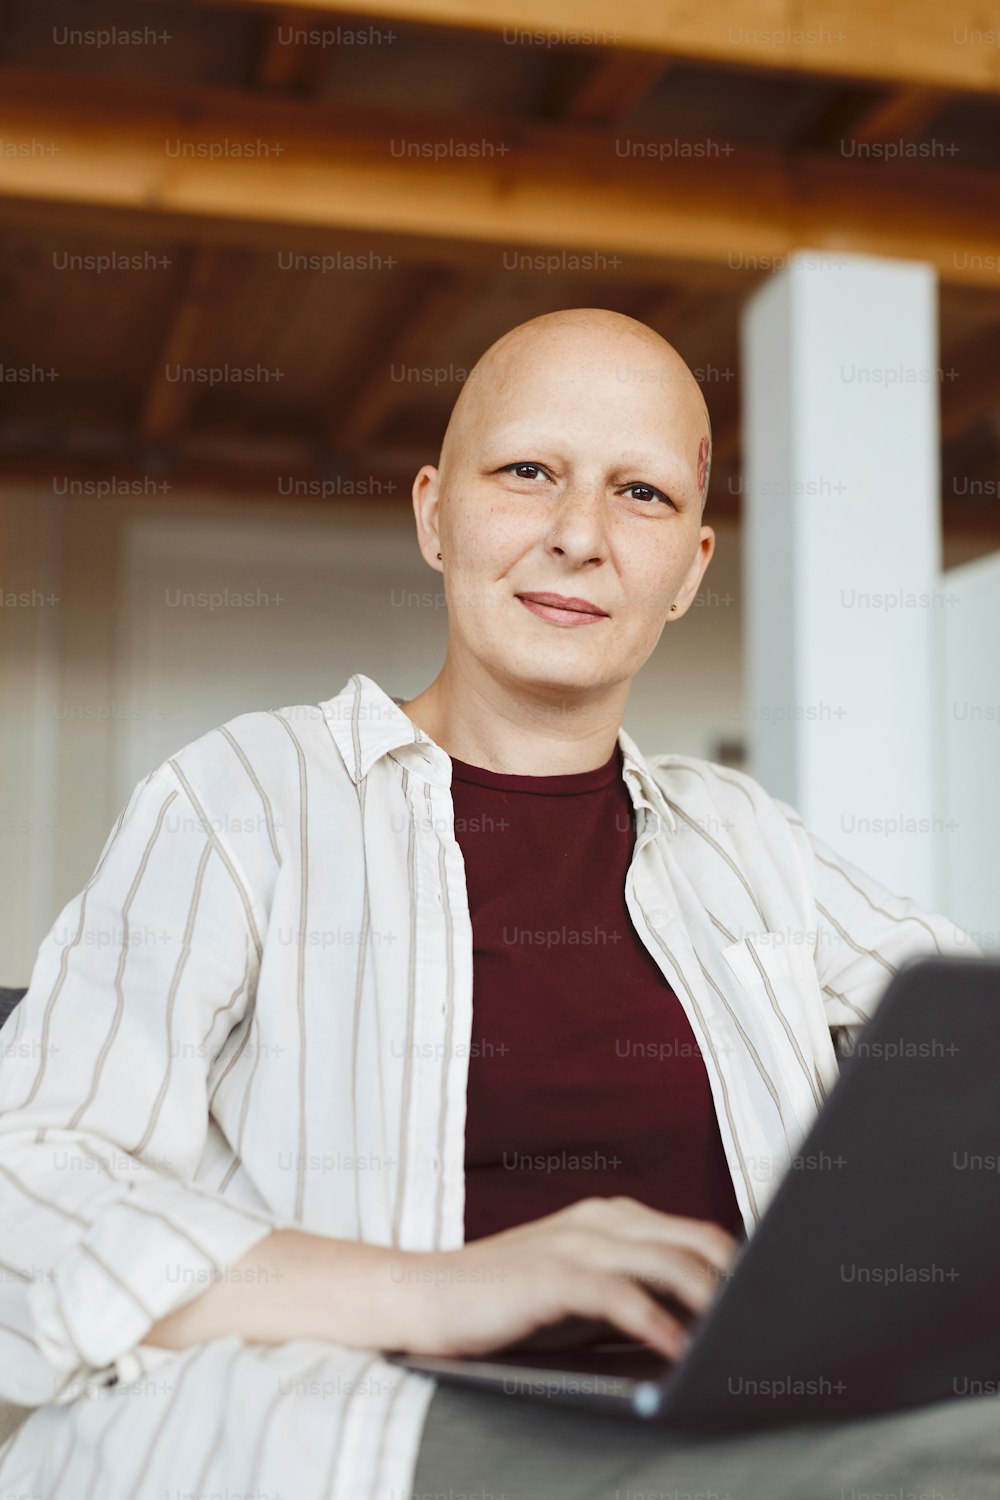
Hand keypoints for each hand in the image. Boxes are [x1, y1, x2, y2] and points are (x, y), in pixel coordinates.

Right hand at [389, 1196, 738, 1361]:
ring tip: (741, 1340)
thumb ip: (632, 1289)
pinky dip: (655, 1321)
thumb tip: (700, 1324)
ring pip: (670, 1262)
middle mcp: (600, 1219)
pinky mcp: (551, 1274)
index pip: (699, 1233)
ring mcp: (576, 1242)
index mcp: (612, 1217)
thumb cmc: (507, 1302)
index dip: (742, 1267)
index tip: (775, 1304)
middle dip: (742, 1284)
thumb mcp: (579, 1290)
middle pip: (699, 1241)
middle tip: (772, 1327)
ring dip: (713, 1303)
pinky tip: (677, 1351)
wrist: (422, 1295)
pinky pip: (620, 1293)